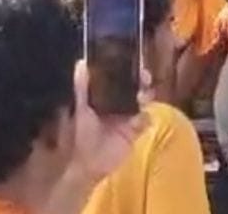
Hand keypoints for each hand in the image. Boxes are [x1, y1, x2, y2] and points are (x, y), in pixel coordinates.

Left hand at [67, 60, 150, 181]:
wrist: (88, 165)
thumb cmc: (81, 136)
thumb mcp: (81, 110)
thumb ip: (82, 87)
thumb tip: (80, 62)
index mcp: (103, 98)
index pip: (118, 79)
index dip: (127, 70)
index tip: (132, 63)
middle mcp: (117, 105)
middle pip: (134, 88)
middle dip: (141, 81)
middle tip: (145, 76)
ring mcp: (128, 118)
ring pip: (142, 102)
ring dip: (146, 96)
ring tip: (143, 95)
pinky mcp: (135, 131)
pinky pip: (146, 120)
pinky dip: (146, 116)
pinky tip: (143, 115)